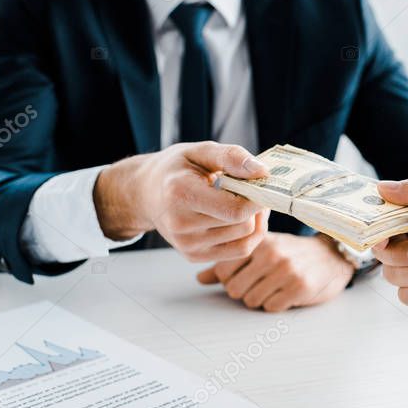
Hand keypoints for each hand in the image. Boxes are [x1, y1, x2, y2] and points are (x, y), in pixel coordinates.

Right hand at [94, 141, 268, 262]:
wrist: (145, 193)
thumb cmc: (175, 169)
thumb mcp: (200, 151)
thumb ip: (232, 157)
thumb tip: (262, 172)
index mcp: (181, 194)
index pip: (234, 210)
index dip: (257, 198)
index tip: (262, 184)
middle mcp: (181, 225)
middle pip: (243, 225)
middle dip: (256, 207)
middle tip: (253, 190)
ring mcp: (187, 245)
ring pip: (245, 240)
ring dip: (254, 221)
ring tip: (244, 202)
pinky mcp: (194, 256)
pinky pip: (239, 251)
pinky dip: (248, 235)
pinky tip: (241, 218)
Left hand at [196, 233, 354, 311]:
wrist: (332, 256)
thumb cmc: (293, 253)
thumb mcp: (263, 249)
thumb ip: (230, 263)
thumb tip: (199, 279)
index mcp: (259, 241)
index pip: (223, 270)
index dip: (229, 278)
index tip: (244, 274)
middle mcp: (271, 254)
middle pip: (234, 289)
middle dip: (243, 291)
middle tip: (260, 283)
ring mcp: (286, 271)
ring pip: (251, 301)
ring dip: (260, 299)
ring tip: (274, 287)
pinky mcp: (300, 287)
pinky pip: (271, 308)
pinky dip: (276, 304)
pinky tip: (286, 293)